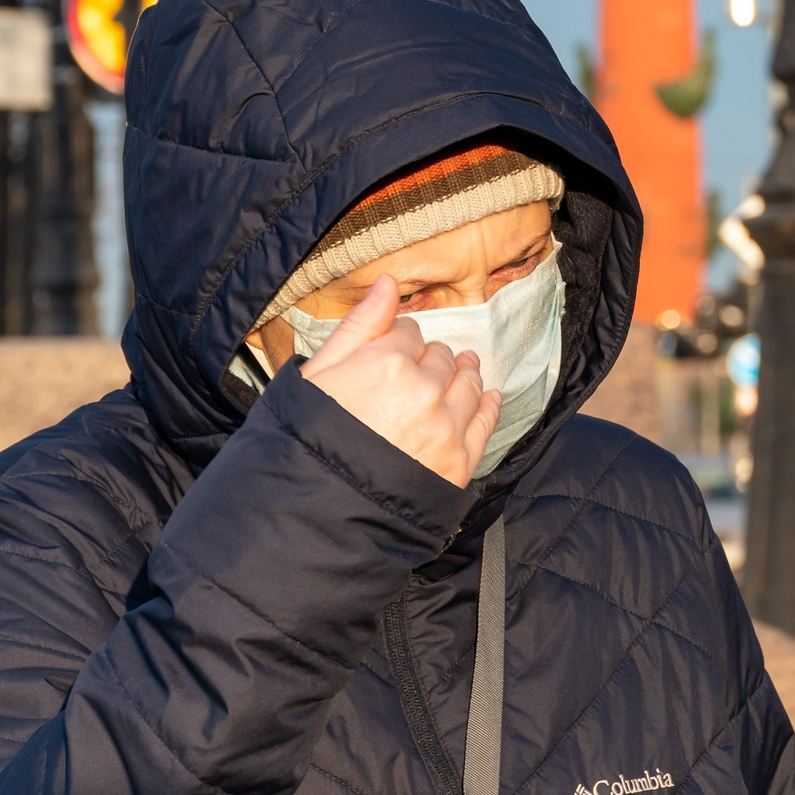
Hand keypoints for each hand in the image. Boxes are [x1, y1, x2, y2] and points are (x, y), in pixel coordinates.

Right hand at [296, 277, 502, 486]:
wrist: (314, 512)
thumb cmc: (304, 441)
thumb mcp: (317, 377)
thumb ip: (359, 326)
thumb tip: (388, 282)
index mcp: (386, 361)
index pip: (408, 333)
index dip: (401, 338)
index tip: (396, 348)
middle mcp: (424, 390)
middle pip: (440, 358)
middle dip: (431, 358)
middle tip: (424, 365)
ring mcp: (445, 427)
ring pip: (468, 384)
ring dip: (465, 373)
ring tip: (465, 367)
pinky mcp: (459, 462)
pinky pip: (485, 423)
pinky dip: (490, 405)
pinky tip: (490, 396)